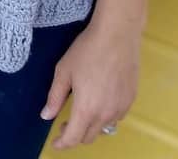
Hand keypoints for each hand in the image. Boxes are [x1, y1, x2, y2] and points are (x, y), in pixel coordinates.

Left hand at [40, 19, 140, 148]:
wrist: (117, 34)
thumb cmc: (87, 49)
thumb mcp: (64, 71)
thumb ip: (55, 96)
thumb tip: (46, 116)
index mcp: (86, 110)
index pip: (73, 138)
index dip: (62, 143)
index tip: (55, 142)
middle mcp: (105, 115)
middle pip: (88, 137)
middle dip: (75, 135)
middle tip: (65, 123)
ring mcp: (120, 108)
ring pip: (103, 128)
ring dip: (91, 126)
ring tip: (83, 112)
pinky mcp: (131, 99)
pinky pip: (116, 117)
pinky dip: (105, 116)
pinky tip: (101, 101)